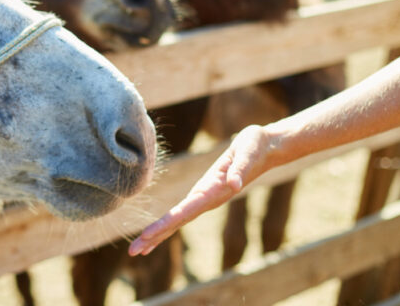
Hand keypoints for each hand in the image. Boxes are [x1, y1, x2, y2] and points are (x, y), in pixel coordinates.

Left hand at [129, 124, 276, 255]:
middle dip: (155, 236)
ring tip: (139, 248)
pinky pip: (183, 211)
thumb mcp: (248, 154)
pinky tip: (158, 232)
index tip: (146, 236)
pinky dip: (168, 223)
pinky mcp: (205, 192)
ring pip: (178, 220)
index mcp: (213, 192)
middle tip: (133, 251)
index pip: (184, 211)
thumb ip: (240, 170)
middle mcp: (208, 199)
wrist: (265, 148)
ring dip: (158, 234)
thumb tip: (233, 184)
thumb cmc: (254, 147)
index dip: (164, 224)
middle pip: (177, 221)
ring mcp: (206, 198)